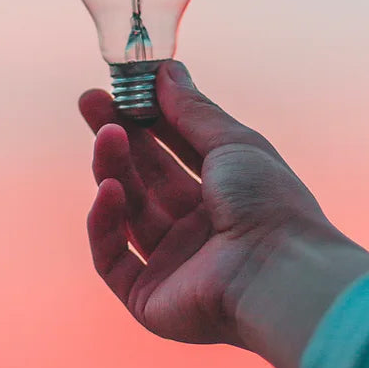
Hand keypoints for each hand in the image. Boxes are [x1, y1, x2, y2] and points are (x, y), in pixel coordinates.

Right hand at [79, 60, 328, 347]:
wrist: (279, 272)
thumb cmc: (268, 201)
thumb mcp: (233, 143)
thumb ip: (193, 110)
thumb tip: (167, 70)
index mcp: (225, 193)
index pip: (175, 149)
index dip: (147, 118)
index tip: (122, 86)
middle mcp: (199, 227)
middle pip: (146, 176)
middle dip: (118, 137)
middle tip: (90, 101)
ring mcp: (174, 262)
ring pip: (128, 211)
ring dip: (113, 170)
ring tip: (107, 135)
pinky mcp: (149, 297)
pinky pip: (113, 258)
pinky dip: (106, 223)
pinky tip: (109, 189)